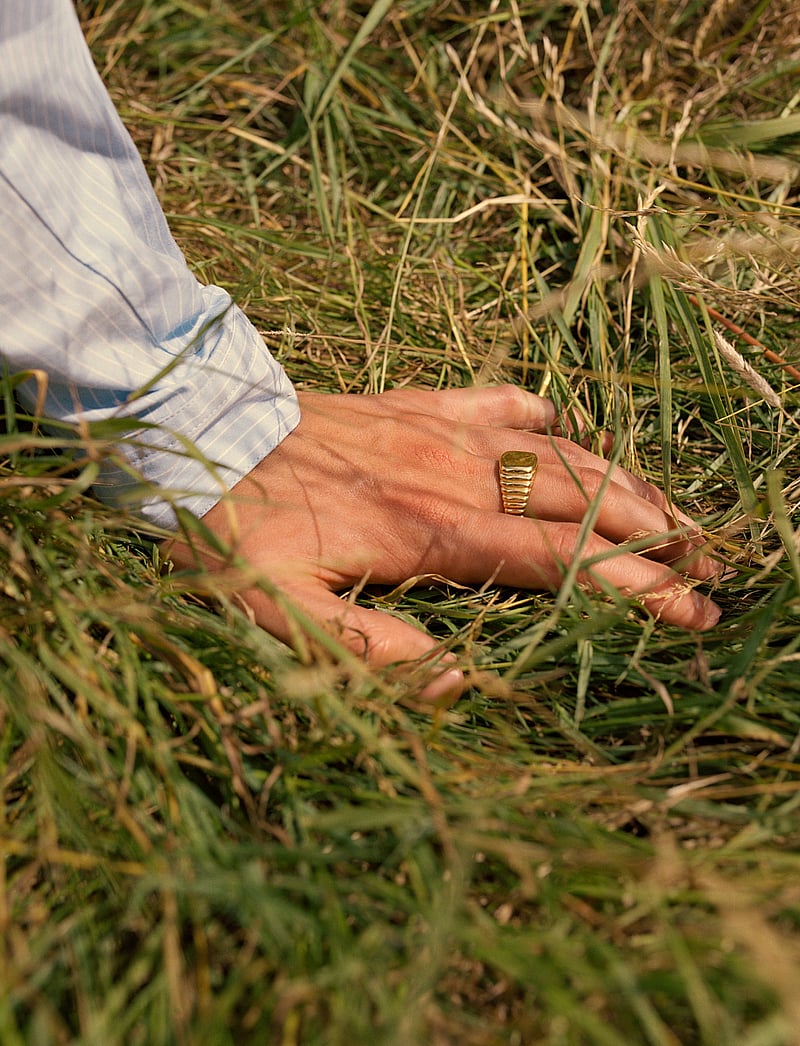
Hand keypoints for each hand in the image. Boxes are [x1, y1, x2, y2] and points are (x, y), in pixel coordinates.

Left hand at [165, 385, 719, 702]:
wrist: (199, 428)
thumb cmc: (235, 527)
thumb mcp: (281, 612)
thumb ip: (369, 653)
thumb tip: (457, 684)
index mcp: (435, 530)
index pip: (563, 560)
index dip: (637, 587)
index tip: (693, 612)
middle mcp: (459, 473)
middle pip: (584, 501)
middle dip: (658, 536)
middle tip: (710, 566)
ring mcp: (446, 428)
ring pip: (563, 452)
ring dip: (627, 483)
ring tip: (677, 513)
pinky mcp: (424, 400)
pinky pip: (508, 403)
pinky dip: (551, 421)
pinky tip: (569, 435)